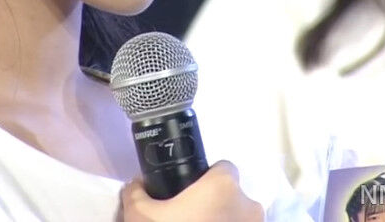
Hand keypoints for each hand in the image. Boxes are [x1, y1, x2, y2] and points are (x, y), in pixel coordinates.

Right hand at [120, 160, 264, 221]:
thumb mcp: (139, 215)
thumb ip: (136, 192)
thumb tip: (137, 184)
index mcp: (223, 186)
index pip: (222, 168)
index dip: (205, 178)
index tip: (189, 193)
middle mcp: (249, 205)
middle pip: (233, 196)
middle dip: (215, 205)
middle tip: (190, 219)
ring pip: (239, 218)